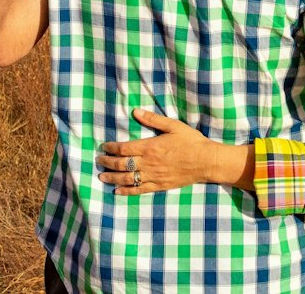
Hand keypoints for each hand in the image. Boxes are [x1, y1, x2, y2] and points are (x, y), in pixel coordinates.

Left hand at [96, 110, 217, 194]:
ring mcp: (153, 176)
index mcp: (150, 146)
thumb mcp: (173, 125)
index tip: (103, 146)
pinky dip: (126, 191)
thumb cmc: (190, 141)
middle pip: (122, 164)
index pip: (125, 148)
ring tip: (102, 177)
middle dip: (108, 162)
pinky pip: (139, 190)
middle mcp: (149, 163)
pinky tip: (117, 192)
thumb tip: (135, 112)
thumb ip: (153, 119)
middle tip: (98, 161)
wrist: (205, 161)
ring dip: (112, 178)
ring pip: (127, 179)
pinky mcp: (159, 186)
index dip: (112, 148)